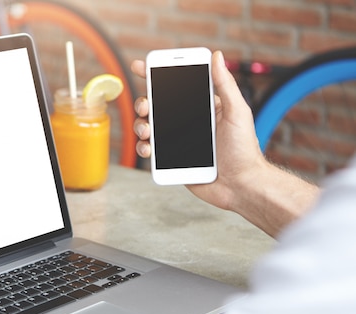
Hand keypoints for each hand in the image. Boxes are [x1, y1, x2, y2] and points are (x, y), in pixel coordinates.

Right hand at [131, 51, 266, 211]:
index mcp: (202, 107)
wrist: (240, 185)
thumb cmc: (244, 150)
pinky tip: (148, 149)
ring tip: (147, 131)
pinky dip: (144, 148)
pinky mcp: (171, 161)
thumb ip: (225, 84)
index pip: (177, 86)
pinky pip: (151, 151)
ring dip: (141, 125)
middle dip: (144, 102)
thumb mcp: (237, 112)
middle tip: (146, 106)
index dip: (157, 75)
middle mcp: (187, 123)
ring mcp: (177, 142)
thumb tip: (217, 56)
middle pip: (156, 106)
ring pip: (149, 128)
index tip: (143, 66)